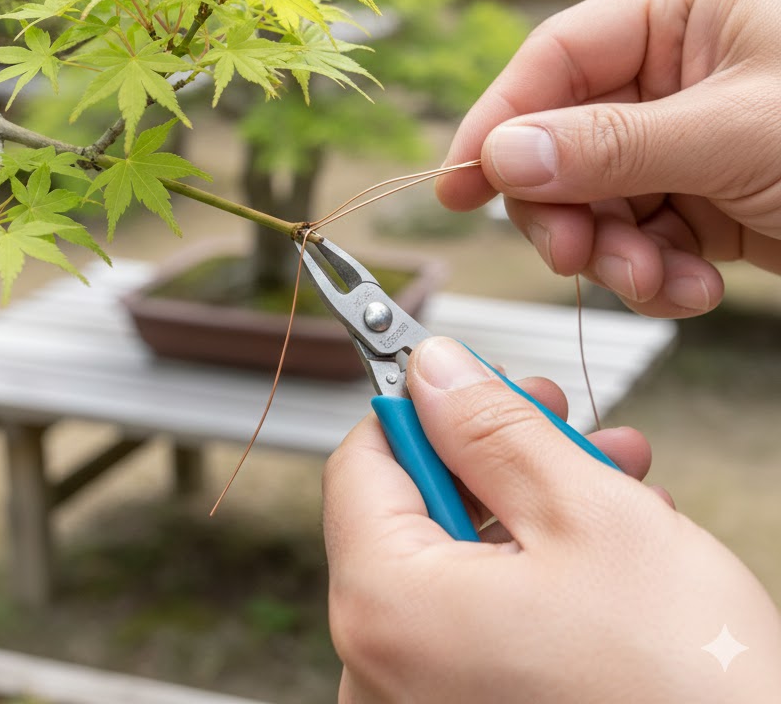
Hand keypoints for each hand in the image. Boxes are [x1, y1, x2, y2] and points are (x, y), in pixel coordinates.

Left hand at [323, 337, 780, 702]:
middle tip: (553, 415)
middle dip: (493, 452)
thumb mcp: (587, 513)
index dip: (421, 407)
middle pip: (413, 510)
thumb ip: (492, 427)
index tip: (469, 378)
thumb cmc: (683, 690)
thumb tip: (435, 372)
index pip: (361, 463)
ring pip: (458, 562)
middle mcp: (382, 669)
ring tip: (608, 471)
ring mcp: (422, 700)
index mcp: (386, 610)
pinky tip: (604, 541)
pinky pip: (480, 620)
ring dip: (530, 504)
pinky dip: (533, 570)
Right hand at [437, 0, 780, 316]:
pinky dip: (654, 272)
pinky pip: (639, 233)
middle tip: (576, 257)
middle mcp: (676, 66)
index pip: (555, 59)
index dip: (498, 122)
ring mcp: (686, 134)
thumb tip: (500, 158)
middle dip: (567, 209)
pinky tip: (690, 286)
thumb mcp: (734, 135)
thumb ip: (608, 145)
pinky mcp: (704, 193)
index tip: (458, 184)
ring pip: (596, 197)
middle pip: (563, 138)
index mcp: (684, 8)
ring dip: (615, 253)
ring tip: (658, 281)